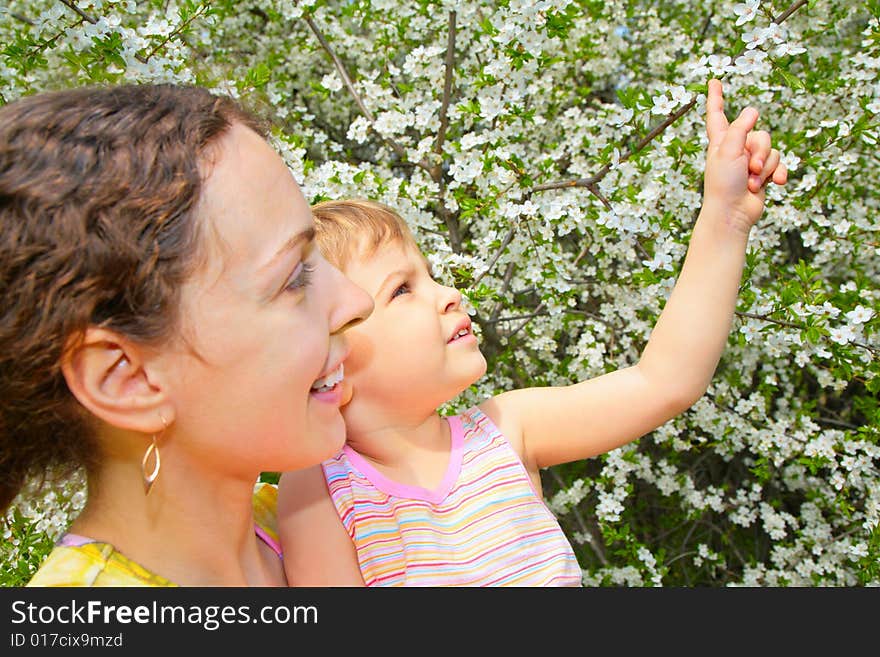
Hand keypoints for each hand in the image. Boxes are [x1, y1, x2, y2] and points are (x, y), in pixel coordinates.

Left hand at [703, 79, 787, 233]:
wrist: (732, 214)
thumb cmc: (723, 184)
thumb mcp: (728, 151)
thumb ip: (740, 128)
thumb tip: (753, 111)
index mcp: (720, 142)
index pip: (718, 114)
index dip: (716, 98)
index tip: (714, 81)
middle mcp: (735, 148)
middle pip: (760, 134)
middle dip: (760, 151)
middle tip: (749, 169)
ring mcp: (750, 162)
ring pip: (772, 150)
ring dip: (765, 167)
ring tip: (752, 182)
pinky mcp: (763, 174)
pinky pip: (780, 164)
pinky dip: (778, 174)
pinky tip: (774, 184)